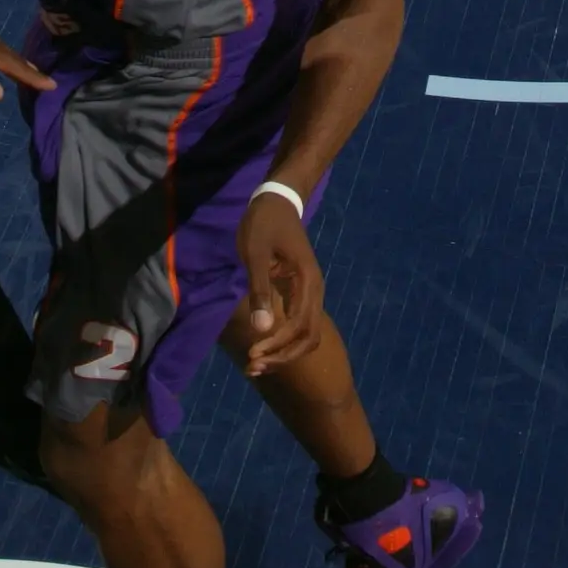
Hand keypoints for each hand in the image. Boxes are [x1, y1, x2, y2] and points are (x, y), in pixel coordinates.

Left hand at [233, 192, 324, 374]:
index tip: (253, 353)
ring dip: (284, 353)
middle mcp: (315, 291)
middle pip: (308, 337)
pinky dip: (283, 341)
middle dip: (282, 356)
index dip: (277, 344)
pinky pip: (299, 325)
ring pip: (306, 334)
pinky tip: (263, 348)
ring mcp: (310, 293)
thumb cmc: (264, 224)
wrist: (277, 200)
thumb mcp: (255, 254)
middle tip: (253, 367)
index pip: (298, 325)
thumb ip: (260, 289)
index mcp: (307, 281)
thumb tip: (262, 329)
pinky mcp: (301, 293)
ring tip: (257, 365)